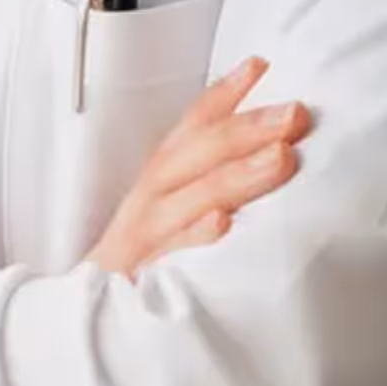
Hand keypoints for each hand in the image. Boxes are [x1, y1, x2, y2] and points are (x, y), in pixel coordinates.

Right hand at [81, 56, 310, 281]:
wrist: (91, 319)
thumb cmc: (145, 257)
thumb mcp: (173, 210)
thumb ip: (210, 181)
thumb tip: (270, 154)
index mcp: (164, 175)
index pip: (193, 123)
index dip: (224, 92)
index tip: (259, 66)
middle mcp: (154, 195)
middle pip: (199, 150)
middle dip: (248, 128)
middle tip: (295, 114)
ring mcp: (147, 232)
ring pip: (193, 194)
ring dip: (238, 174)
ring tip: (280, 158)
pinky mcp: (143, 273)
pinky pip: (172, 253)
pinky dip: (196, 236)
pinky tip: (224, 224)